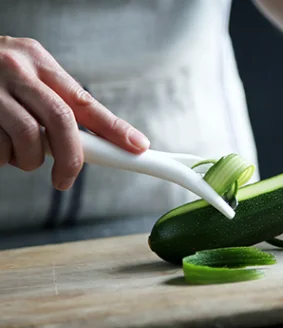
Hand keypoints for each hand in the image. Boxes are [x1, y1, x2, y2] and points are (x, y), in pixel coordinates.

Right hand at [0, 36, 149, 189]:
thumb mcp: (30, 79)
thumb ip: (58, 104)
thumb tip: (99, 142)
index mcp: (38, 61)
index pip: (85, 101)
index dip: (114, 128)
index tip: (137, 147)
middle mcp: (15, 69)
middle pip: (61, 121)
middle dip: (71, 158)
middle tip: (65, 180)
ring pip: (27, 140)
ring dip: (28, 159)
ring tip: (18, 151)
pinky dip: (2, 157)